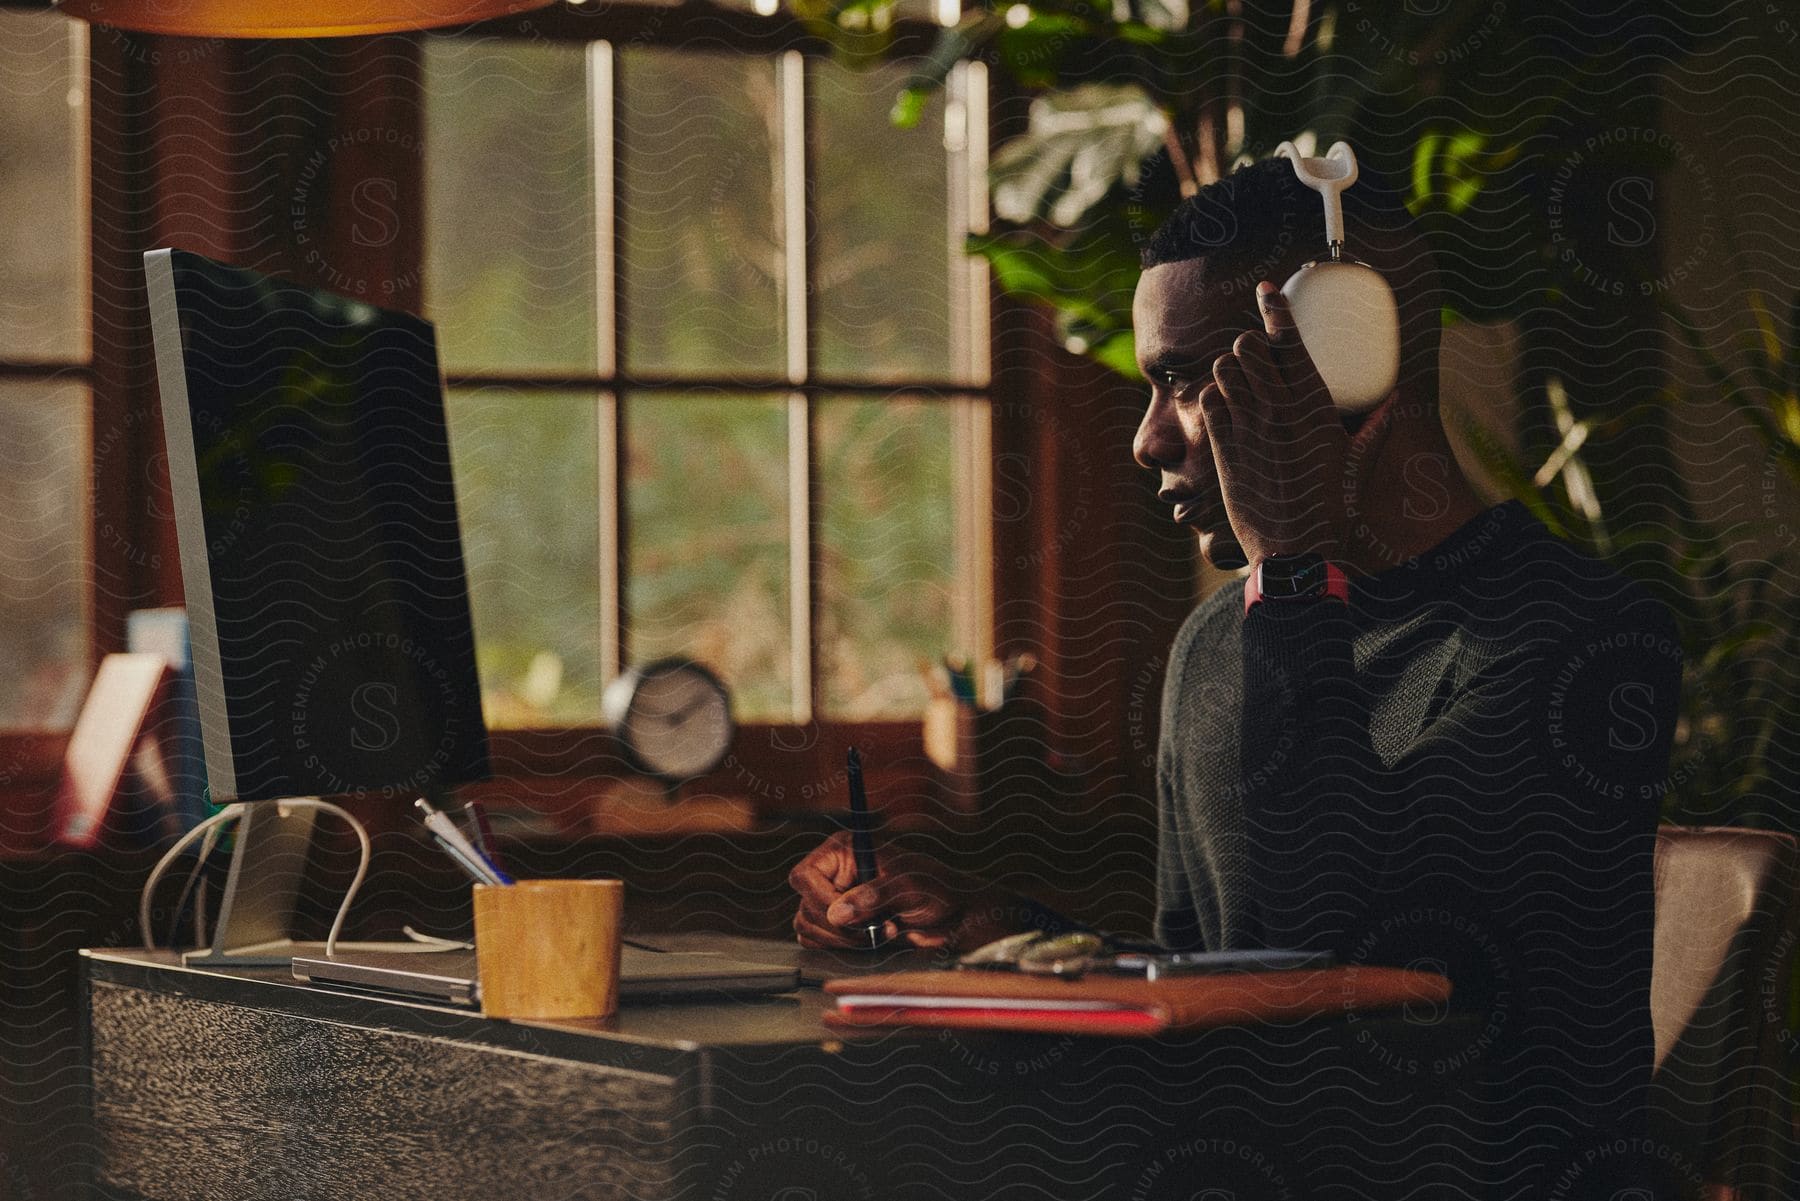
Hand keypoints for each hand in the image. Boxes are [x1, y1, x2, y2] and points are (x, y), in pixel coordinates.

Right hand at [788, 831, 1003, 949]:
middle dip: (837, 926)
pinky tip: (872, 939)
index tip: (845, 915)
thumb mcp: (908, 886)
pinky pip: (818, 940)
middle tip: (871, 929)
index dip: (819, 899)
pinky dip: (841, 946)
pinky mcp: (842, 925)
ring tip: (878, 932)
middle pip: (805, 905)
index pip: (805, 875)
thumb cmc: (936, 889)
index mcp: (845, 851)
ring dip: (842, 939)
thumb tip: (838, 913)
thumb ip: (874, 897)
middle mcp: (835, 873)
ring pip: (808, 925)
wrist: (953, 914)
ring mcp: (837, 899)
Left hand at [1197, 282, 1351, 565]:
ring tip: (1241, 382)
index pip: (1291, 340)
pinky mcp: (1223, 449)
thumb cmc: (1329, 509)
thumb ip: (1375, 428)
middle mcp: (1279, 410)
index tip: (1268, 290)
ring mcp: (1247, 428)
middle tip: (1257, 359)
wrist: (1294, 551)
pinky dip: (1213, 397)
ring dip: (1230, 369)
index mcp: (1314, 407)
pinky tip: (1225, 407)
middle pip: (1250, 346)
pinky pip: (1208, 401)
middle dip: (1250, 344)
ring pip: (1225, 369)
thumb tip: (1394, 401)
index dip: (1276, 307)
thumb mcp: (1357, 465)